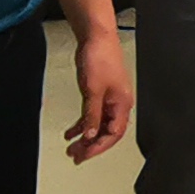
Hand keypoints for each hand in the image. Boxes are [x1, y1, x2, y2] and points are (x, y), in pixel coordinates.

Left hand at [64, 28, 136, 162]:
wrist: (96, 37)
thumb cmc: (100, 58)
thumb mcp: (93, 91)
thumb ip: (92, 115)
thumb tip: (91, 135)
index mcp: (122, 104)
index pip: (113, 133)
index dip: (99, 147)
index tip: (85, 155)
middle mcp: (118, 103)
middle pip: (106, 132)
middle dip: (91, 146)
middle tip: (76, 156)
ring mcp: (109, 98)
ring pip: (98, 125)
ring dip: (86, 137)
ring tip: (72, 148)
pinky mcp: (100, 92)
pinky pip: (92, 115)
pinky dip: (82, 125)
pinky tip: (72, 131)